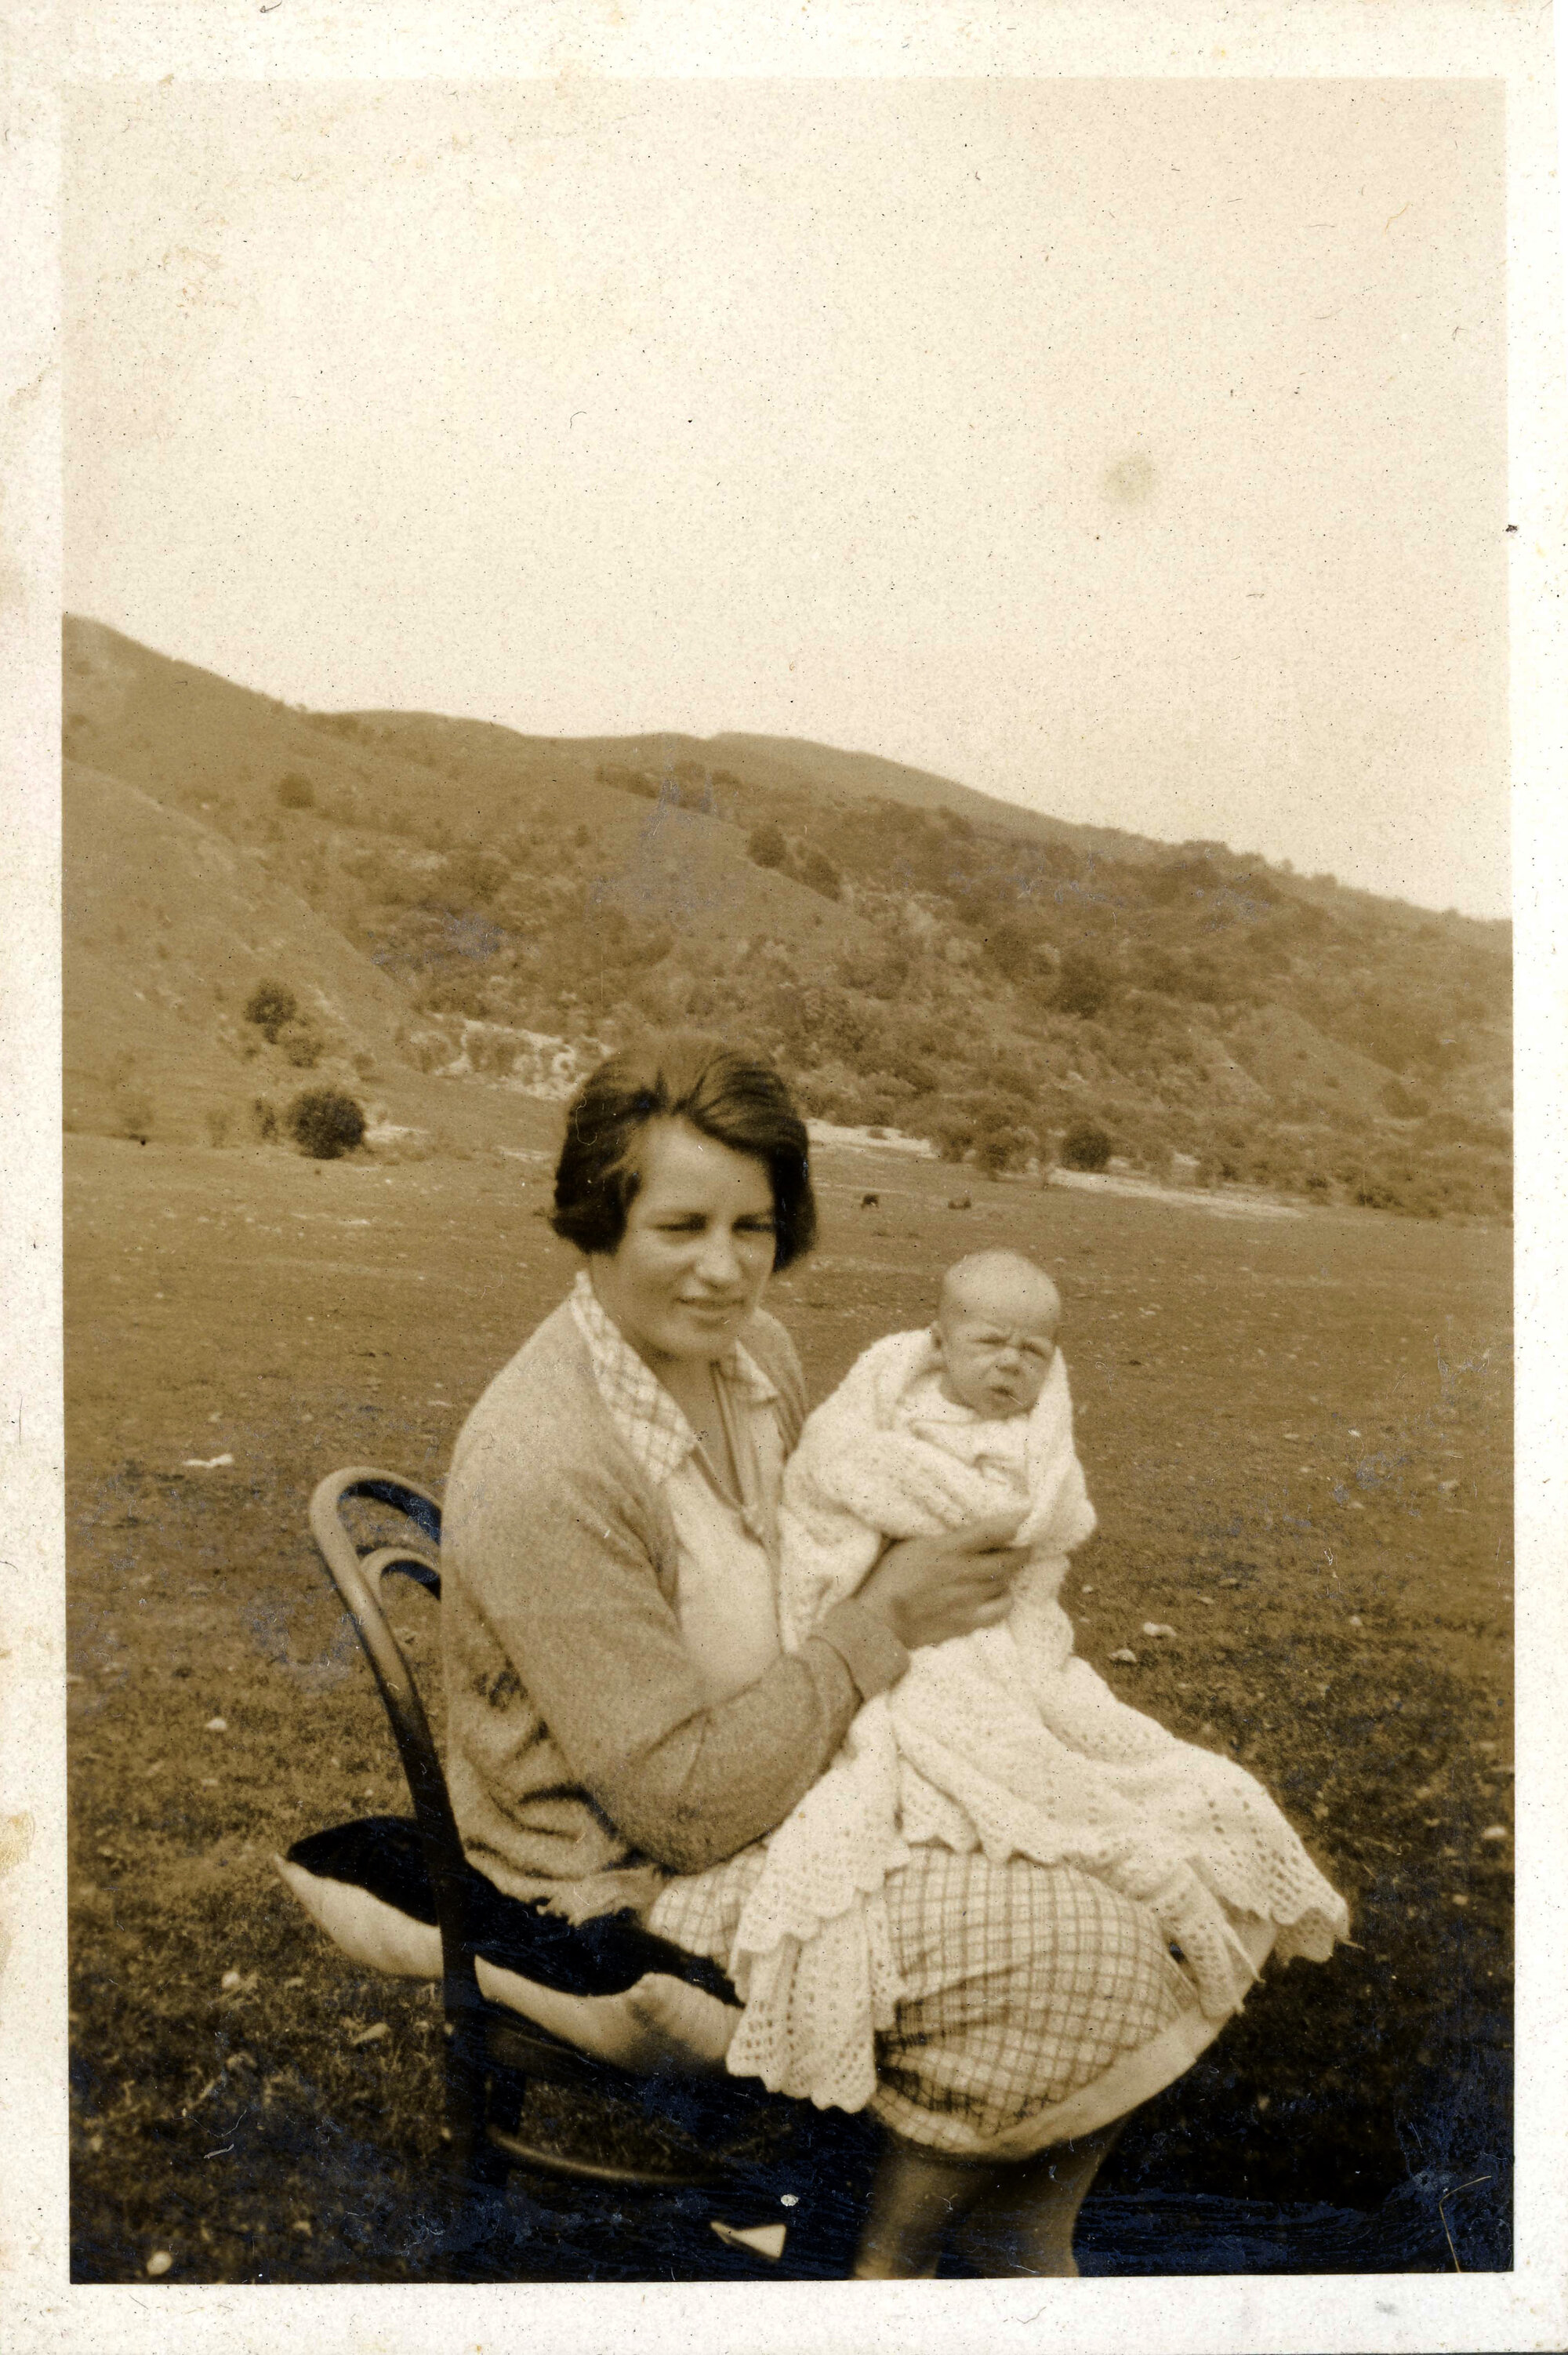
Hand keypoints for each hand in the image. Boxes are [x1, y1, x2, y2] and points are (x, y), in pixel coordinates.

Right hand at [855, 1513, 1028, 1652]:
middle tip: (1023, 1543)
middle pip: (1007, 1558)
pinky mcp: (968, 1621)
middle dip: (1021, 1549)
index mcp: (945, 1549)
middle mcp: (962, 1572)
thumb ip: (937, 1536)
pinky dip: (1006, 1598)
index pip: (989, 1531)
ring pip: (1005, 1580)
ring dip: (1009, 1571)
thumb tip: (958, 1523)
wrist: (880, 1621)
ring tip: (1006, 1566)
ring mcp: (967, 1598)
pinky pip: (1001, 1608)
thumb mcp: (907, 1545)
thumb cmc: (888, 1578)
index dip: (1013, 1521)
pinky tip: (999, 1593)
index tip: (1025, 1514)